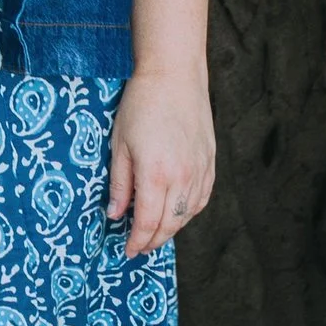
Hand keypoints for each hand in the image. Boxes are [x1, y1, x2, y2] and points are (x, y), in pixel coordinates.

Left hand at [107, 61, 214, 258]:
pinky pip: (201, 198)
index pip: (148, 222)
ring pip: (187, 214)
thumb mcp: (119, 143)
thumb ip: (120, 183)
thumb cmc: (141, 104)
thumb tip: (116, 214)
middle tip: (139, 248)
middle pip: (169, 224)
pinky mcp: (210, 162)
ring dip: (171, 229)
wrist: (174, 75)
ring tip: (155, 234)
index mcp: (156, 174)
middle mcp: (182, 177)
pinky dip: (188, 212)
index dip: (137, 241)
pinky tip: (177, 213)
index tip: (128, 250)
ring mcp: (200, 170)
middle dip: (153, 241)